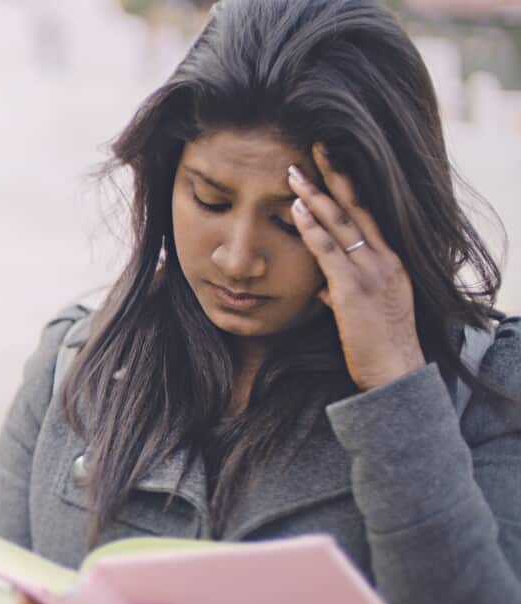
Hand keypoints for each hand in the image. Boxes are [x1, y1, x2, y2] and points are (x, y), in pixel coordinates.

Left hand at [289, 144, 424, 390]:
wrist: (394, 370)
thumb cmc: (377, 345)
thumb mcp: (361, 311)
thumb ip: (340, 293)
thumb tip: (319, 287)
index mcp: (391, 261)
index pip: (369, 215)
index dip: (350, 188)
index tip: (333, 163)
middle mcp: (385, 259)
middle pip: (358, 208)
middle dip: (335, 176)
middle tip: (316, 147)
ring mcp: (371, 271)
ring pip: (341, 223)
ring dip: (315, 195)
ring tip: (294, 171)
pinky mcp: (353, 288)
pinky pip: (329, 250)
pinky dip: (311, 227)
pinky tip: (295, 209)